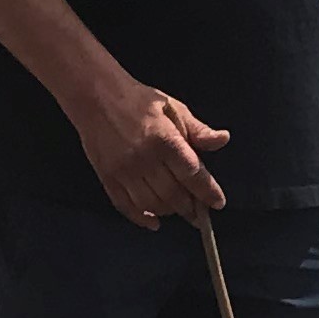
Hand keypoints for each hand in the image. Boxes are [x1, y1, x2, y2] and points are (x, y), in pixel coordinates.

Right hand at [75, 76, 226, 227]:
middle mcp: (144, 158)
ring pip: (152, 204)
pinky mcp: (107, 177)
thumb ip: (197, 129)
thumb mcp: (172, 107)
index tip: (217, 203)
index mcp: (164, 139)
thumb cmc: (137, 100)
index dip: (207, 192)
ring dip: (169, 211)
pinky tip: (154, 221)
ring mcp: (123, 171)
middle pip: (173, 194)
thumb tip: (222, 139)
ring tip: (178, 209)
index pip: (192, 173)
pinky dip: (142, 218)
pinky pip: (126, 206)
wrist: (95, 96)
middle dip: (190, 207)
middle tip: (200, 211)